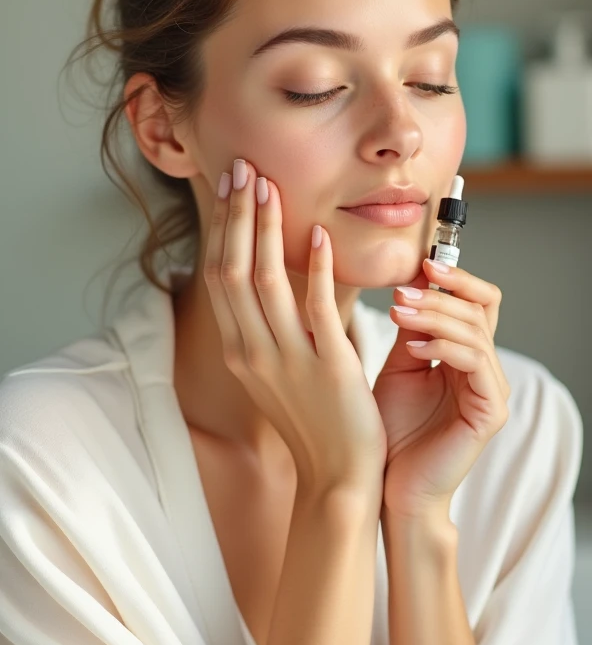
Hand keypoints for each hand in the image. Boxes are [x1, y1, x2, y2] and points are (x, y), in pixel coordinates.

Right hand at [203, 158, 387, 497]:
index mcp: (239, 349)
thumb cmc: (313, 419)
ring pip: (263, 280)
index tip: (232, 187)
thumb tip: (279, 275)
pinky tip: (320, 234)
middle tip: (243, 168)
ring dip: (265, 228)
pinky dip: (315, 267)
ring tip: (270, 186)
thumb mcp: (277, 370)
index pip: (220, 275)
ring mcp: (285, 359)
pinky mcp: (326, 366)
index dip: (224, 227)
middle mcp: (251, 351)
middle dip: (236, 215)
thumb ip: (272, 325)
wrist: (338, 477)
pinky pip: (316, 307)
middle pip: (231, 268)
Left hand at [372, 257, 510, 520]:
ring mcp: (491, 389)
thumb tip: (410, 281)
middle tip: (402, 290)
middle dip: (441, 292)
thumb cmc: (388, 428)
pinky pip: (476, 363)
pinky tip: (414, 347)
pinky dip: (445, 347)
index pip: (475, 300)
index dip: (454, 277)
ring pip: (475, 330)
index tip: (420, 262)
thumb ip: (411, 328)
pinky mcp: (490, 411)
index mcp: (464, 353)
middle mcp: (484, 367)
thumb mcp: (398, 365)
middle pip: (482, 306)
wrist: (385, 484)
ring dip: (435, 316)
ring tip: (398, 313)